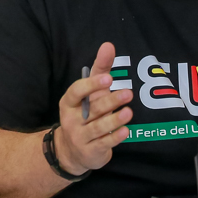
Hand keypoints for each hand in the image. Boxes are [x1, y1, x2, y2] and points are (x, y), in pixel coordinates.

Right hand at [53, 42, 132, 176]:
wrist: (72, 151)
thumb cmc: (84, 114)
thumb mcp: (89, 93)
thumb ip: (100, 70)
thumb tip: (108, 45)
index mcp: (69, 103)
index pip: (76, 92)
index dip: (91, 85)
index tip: (109, 78)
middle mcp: (72, 120)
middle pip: (92, 109)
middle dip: (110, 101)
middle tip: (129, 93)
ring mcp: (80, 138)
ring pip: (99, 127)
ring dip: (114, 120)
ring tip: (129, 112)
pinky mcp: (91, 152)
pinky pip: (104, 143)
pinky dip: (115, 137)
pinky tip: (126, 131)